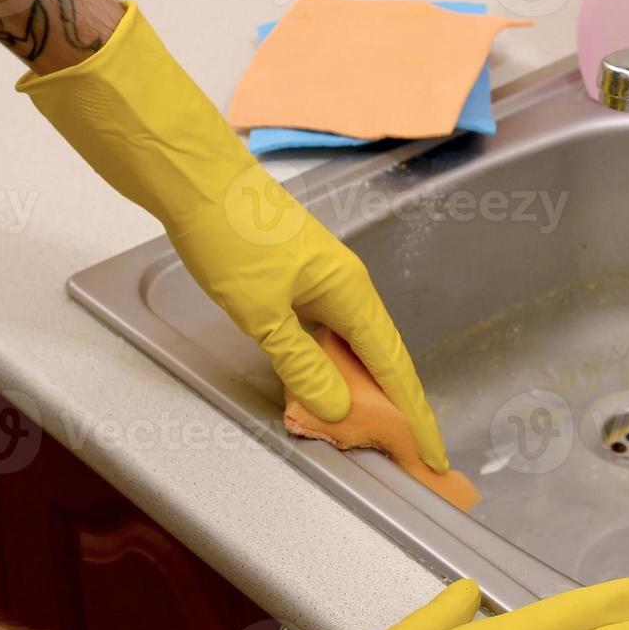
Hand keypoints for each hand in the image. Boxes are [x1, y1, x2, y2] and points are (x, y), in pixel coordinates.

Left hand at [17, 1, 447, 470]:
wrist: (196, 180)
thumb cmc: (231, 236)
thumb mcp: (261, 312)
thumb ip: (301, 364)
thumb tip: (339, 407)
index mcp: (350, 292)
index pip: (393, 364)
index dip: (414, 411)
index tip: (432, 449)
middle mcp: (346, 285)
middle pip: (380, 356)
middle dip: (394, 405)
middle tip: (406, 449)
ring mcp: (323, 279)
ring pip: (351, 344)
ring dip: (359, 386)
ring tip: (367, 429)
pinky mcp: (297, 276)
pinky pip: (327, 331)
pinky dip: (329, 364)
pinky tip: (318, 381)